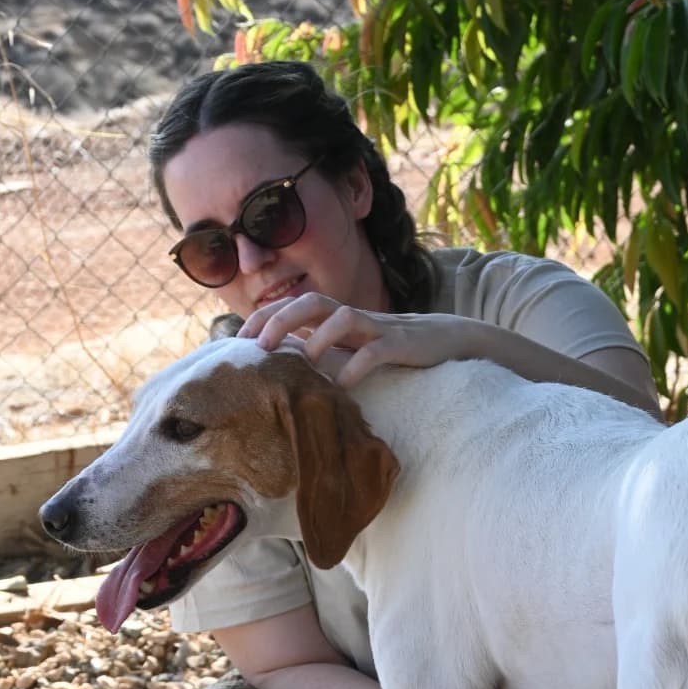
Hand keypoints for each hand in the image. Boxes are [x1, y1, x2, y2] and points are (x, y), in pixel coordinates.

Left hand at [238, 293, 480, 386]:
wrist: (447, 339)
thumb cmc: (391, 347)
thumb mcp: (352, 346)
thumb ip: (322, 348)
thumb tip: (281, 364)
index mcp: (337, 316)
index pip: (294, 305)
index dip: (266, 316)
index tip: (240, 339)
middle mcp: (353, 316)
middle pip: (312, 301)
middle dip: (282, 319)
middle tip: (261, 347)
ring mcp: (378, 327)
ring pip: (344, 317)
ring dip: (320, 338)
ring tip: (305, 364)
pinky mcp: (402, 344)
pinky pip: (376, 351)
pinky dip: (357, 367)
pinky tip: (344, 387)